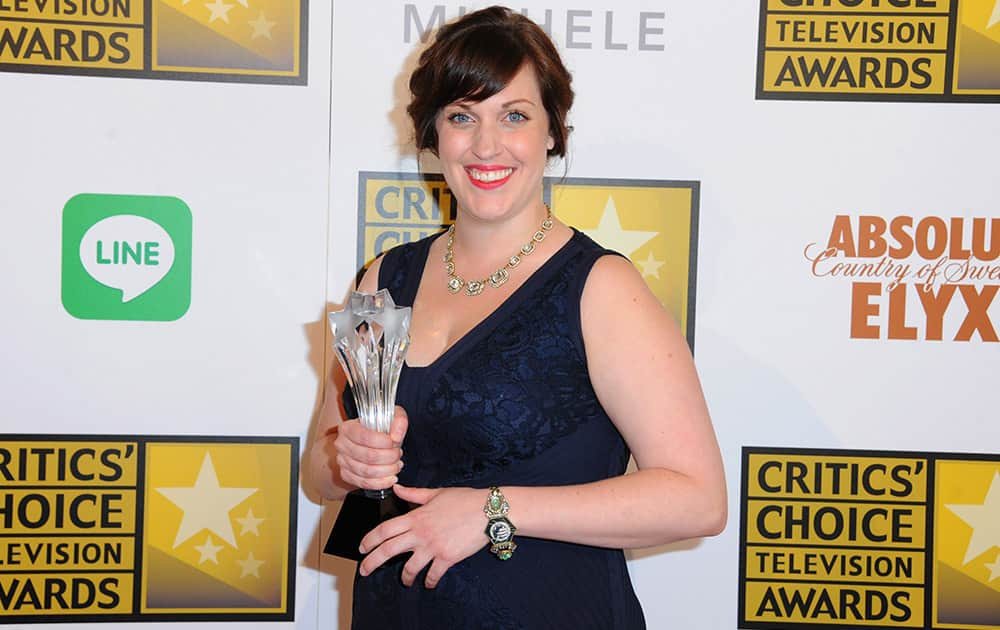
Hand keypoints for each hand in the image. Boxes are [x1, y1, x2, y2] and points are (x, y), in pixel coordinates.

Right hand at [333, 406, 406, 490]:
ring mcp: (342, 461)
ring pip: (367, 471)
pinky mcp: (346, 475)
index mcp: (348, 428)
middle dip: (389, 457)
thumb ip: (398, 420)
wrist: (369, 441)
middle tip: (398, 454)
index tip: (395, 442)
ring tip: (397, 465)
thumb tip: (396, 437)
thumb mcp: (391, 416)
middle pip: (368, 456)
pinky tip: (391, 478)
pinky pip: (364, 483)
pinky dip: (381, 483)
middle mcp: (341, 444)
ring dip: (387, 470)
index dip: (384, 442)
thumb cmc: (379, 428)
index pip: (365, 437)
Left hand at [359, 485, 487, 587]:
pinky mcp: (447, 558)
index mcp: (416, 517)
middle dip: (372, 562)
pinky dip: (430, 581)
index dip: (369, 540)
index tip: (362, 548)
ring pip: (410, 568)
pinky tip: (429, 583)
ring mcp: (433, 547)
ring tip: (405, 581)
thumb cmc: (464, 500)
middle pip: (389, 550)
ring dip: (405, 577)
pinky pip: (433, 574)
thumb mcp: (436, 493)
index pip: (385, 529)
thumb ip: (413, 494)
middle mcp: (421, 533)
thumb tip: (397, 488)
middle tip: (365, 570)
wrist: (488, 511)